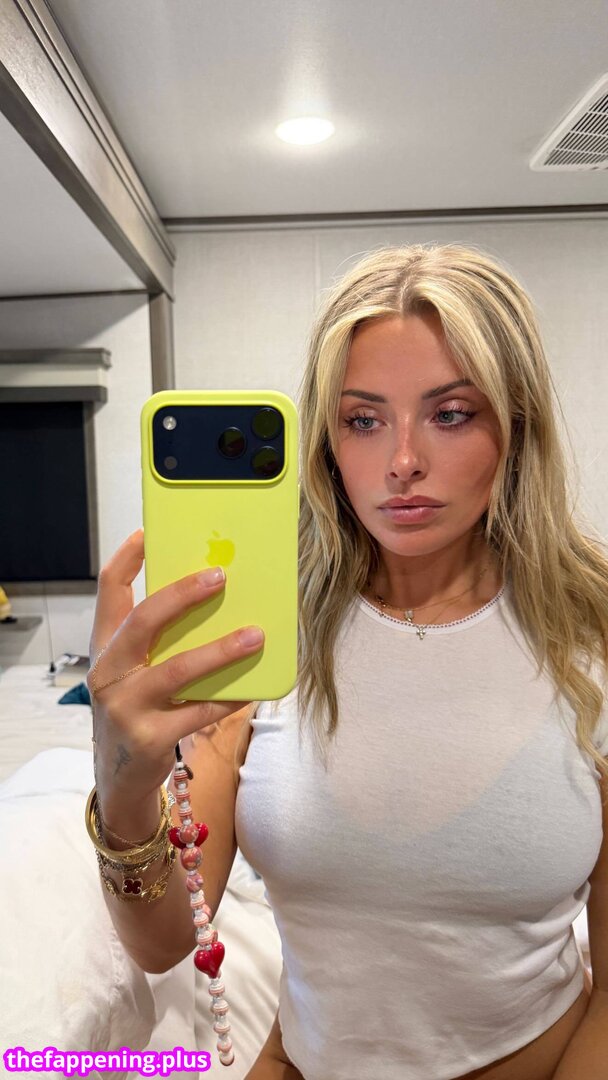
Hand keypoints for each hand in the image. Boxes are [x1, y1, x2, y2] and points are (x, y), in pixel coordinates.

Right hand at [87, 528, 263, 806]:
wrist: (118, 778)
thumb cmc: (137, 710)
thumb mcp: (135, 671)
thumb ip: (161, 640)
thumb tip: (218, 601)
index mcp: (106, 646)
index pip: (109, 591)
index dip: (127, 559)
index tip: (148, 532)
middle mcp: (108, 672)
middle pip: (143, 620)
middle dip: (183, 594)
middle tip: (220, 576)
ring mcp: (125, 706)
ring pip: (177, 669)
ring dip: (220, 650)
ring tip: (255, 635)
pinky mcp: (148, 738)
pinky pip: (198, 712)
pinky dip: (228, 698)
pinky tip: (251, 688)